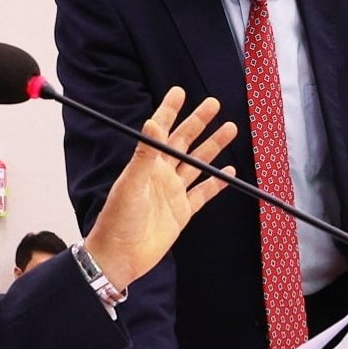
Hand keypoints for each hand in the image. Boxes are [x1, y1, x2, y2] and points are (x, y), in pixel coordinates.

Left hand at [82, 87, 235, 289]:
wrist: (120, 256)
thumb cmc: (117, 220)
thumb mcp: (130, 184)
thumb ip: (144, 154)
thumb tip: (152, 123)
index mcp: (146, 164)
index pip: (160, 131)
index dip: (169, 111)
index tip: (179, 92)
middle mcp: (161, 175)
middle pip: (184, 142)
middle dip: (198, 122)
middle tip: (213, 104)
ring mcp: (173, 193)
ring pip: (197, 164)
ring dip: (212, 147)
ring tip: (229, 129)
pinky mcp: (182, 212)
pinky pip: (203, 193)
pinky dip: (216, 182)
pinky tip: (228, 170)